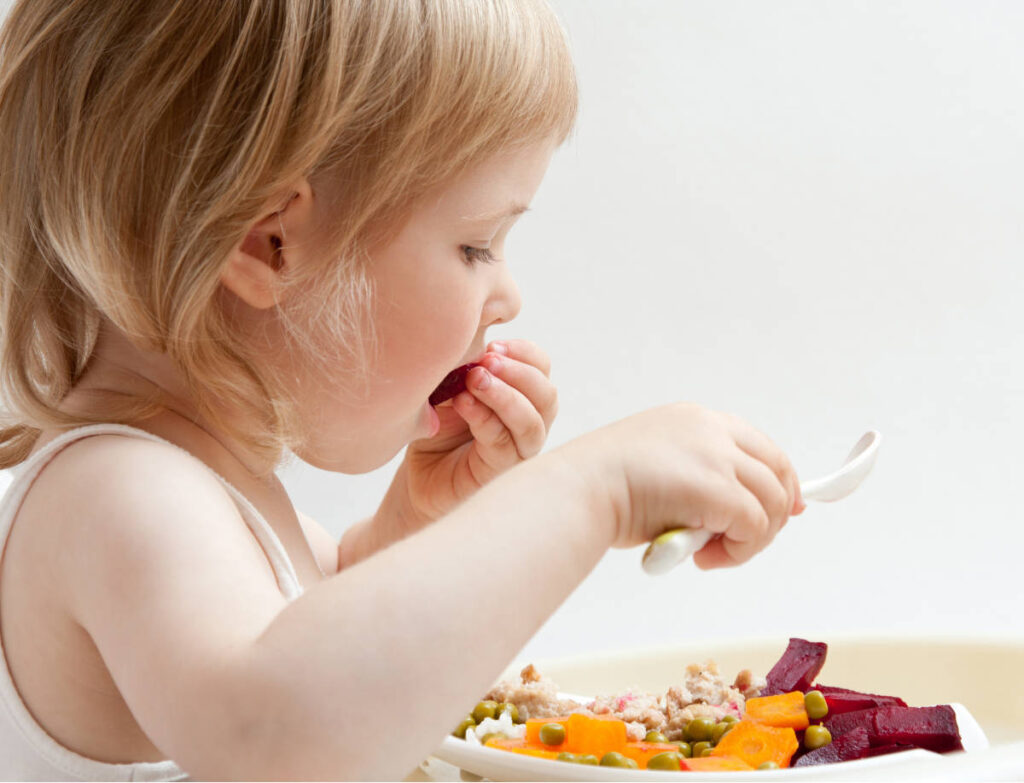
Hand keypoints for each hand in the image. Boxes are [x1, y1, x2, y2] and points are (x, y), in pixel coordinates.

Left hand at [393, 339, 558, 528]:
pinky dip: (484, 417)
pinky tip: (463, 403)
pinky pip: (503, 442)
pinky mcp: (499, 472)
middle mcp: (528, 425)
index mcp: (523, 398)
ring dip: (505, 394)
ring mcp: (517, 452)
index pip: (542, 369)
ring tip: (475, 378)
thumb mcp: (449, 388)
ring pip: (532, 421)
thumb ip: (465, 366)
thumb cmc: (436, 432)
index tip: (493, 345)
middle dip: (519, 372)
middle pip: (546, 395)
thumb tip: (473, 338)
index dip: (524, 353)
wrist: (417, 478)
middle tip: (486, 360)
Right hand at [554, 403, 804, 568]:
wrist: (580, 489)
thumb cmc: (602, 486)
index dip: (779, 481)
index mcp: (696, 419)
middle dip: (773, 514)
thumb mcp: (658, 467)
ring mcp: (717, 458)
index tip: (783, 509)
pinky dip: (739, 551)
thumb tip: (730, 514)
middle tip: (746, 544)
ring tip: (713, 555)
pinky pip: (754, 527)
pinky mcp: (719, 490)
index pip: (759, 447)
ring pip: (772, 503)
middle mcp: (712, 431)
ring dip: (751, 539)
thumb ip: (696, 476)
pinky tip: (705, 558)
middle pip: (777, 472)